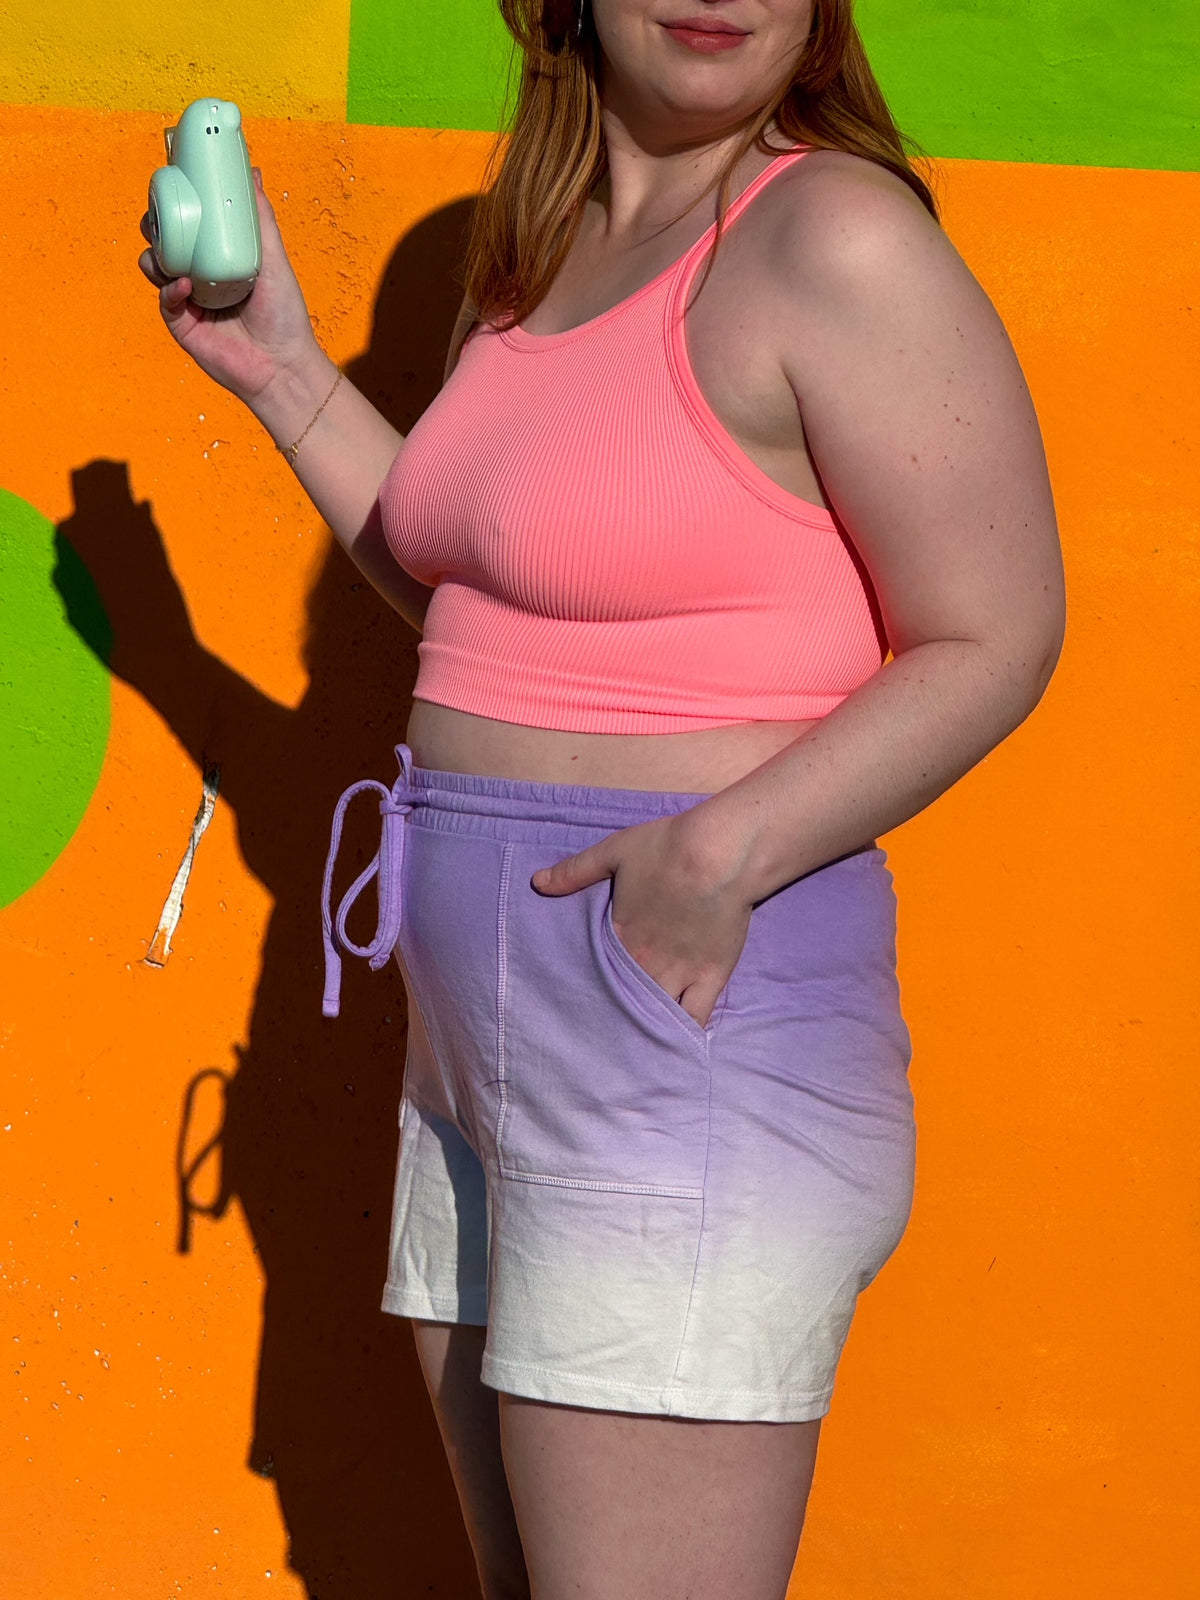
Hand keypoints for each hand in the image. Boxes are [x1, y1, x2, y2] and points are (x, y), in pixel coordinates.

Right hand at [137, 168, 320, 403]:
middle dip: (156, 224)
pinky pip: (164, 300)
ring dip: (155, 253)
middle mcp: (200, 275)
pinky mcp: (182, 324)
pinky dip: (169, 289)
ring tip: (169, 252)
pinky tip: (184, 285)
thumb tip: (253, 173)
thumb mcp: (273, 259)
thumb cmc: (283, 315)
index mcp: (219, 256)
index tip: (172, 183)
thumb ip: (260, 218)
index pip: (190, 224)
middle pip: (165, 240)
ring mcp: (188, 299)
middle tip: (160, 214)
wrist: (281, 366)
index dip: (177, 204)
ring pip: (156, 266)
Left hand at [531, 809, 753, 1029]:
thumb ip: (575, 871)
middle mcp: (645, 964)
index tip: (578, 997)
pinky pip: (695, 1017)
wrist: (721, 853)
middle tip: (603, 1027)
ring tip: (634, 1041)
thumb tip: (536, 883)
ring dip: (644, 1025)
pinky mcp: (712, 977)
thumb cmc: (667, 848)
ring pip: (654, 1015)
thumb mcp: (613, 851)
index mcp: (620, 937)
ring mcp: (680, 975)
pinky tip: (674, 1042)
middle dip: (613, 1013)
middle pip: (623, 1000)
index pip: (595, 974)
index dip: (588, 986)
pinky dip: (683, 1031)